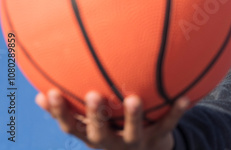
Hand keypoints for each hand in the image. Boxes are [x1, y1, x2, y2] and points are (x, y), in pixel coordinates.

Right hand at [35, 89, 188, 149]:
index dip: (60, 113)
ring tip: (134, 99)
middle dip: (95, 115)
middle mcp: (111, 142)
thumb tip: (39, 94)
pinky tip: (186, 98)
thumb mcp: (92, 123)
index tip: (51, 93)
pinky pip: (169, 124)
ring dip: (133, 116)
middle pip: (99, 133)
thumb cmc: (114, 129)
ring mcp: (135, 142)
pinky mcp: (158, 138)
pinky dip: (178, 111)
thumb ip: (71, 110)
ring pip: (133, 132)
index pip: (71, 127)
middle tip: (93, 95)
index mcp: (93, 136)